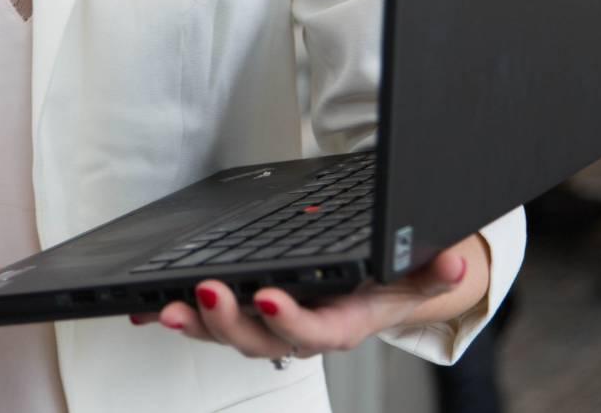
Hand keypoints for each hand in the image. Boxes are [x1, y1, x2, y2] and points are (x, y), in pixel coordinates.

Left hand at [135, 235, 488, 359]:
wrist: (386, 282)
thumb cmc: (396, 275)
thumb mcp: (420, 269)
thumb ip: (434, 268)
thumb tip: (456, 261)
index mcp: (344, 323)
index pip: (316, 332)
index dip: (291, 320)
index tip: (268, 295)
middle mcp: (302, 329)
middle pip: (260, 339)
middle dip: (227, 322)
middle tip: (200, 293)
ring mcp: (272, 324)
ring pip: (228, 334)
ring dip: (194, 323)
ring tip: (161, 307)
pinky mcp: (249, 312)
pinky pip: (211, 320)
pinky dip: (178, 314)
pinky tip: (145, 307)